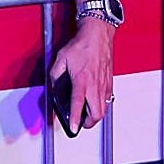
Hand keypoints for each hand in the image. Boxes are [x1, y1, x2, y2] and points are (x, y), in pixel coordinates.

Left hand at [49, 17, 114, 133]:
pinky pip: (108, 100)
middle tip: (80, 123)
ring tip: (86, 116)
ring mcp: (104, 84)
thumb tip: (54, 85)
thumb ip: (55, 74)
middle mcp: (95, 84)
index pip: (78, 104)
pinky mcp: (109, 82)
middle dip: (88, 123)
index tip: (73, 128)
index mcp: (82, 80)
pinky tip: (94, 102)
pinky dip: (102, 105)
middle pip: (96, 113)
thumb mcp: (61, 58)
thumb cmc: (81, 45)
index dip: (75, 118)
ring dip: (95, 115)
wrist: (97, 35)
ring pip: (104, 109)